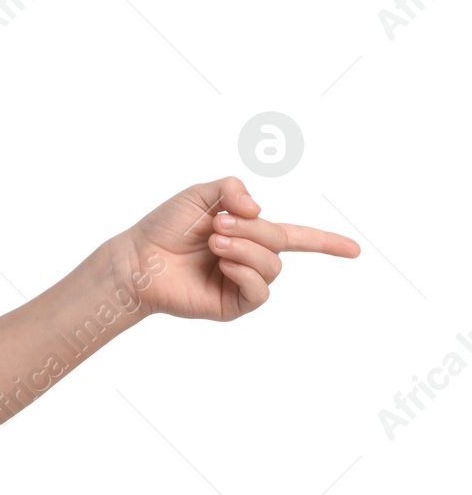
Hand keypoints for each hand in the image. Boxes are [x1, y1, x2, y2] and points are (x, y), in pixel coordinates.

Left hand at [111, 176, 360, 322]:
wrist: (139, 257)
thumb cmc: (166, 226)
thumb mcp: (199, 194)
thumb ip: (231, 189)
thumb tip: (259, 209)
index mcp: (249, 232)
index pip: (296, 237)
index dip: (326, 242)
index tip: (356, 250)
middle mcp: (251, 258)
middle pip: (280, 241)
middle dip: (252, 229)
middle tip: (216, 225)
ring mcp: (243, 282)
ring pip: (272, 265)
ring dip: (245, 248)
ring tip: (214, 242)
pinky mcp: (233, 305)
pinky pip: (259, 291)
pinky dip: (245, 272)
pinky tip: (223, 264)